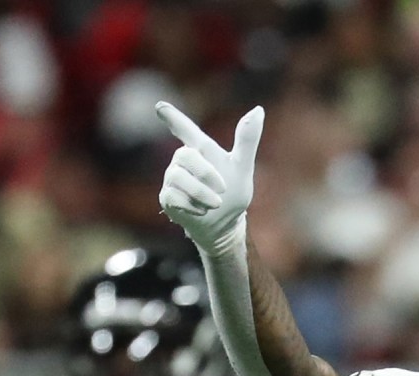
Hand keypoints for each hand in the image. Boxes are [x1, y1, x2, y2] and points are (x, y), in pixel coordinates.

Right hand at [156, 101, 264, 253]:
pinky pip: (174, 197)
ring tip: (216, 203)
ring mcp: (173, 178)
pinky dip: (192, 206)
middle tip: (223, 190)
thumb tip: (258, 109)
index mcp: (201, 149)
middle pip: (185, 156)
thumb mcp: (243, 167)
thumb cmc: (233, 193)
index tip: (160, 107)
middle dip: (205, 173)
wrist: (224, 224)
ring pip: (178, 178)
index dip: (174, 118)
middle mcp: (183, 160)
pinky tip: (202, 211)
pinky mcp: (167, 197)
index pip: (186, 130)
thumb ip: (247, 140)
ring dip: (201, 193)